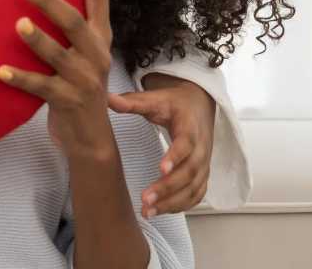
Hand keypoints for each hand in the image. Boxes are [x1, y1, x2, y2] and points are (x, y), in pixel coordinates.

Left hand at [0, 0, 115, 160]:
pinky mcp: (68, 101)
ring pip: (59, 54)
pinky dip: (19, 78)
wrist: (90, 137)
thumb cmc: (78, 86)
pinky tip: (0, 71)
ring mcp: (84, 79)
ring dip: (37, 39)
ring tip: (18, 24)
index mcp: (100, 35)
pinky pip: (41, 87)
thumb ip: (70, 27)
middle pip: (75, 20)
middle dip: (49, 0)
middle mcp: (97, 53)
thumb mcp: (84, 53)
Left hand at [108, 75, 214, 216]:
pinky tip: (161, 211)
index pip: (185, 143)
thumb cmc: (173, 104)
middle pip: (189, 172)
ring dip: (172, 202)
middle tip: (145, 199)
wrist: (197, 106)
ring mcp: (203, 164)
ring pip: (193, 188)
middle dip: (168, 188)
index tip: (160, 168)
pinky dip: (181, 205)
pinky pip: (195, 195)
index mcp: (189, 127)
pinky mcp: (201, 175)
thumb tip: (108, 99)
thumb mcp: (154, 99)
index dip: (175, 156)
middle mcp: (200, 149)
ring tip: (148, 211)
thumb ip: (132, 102)